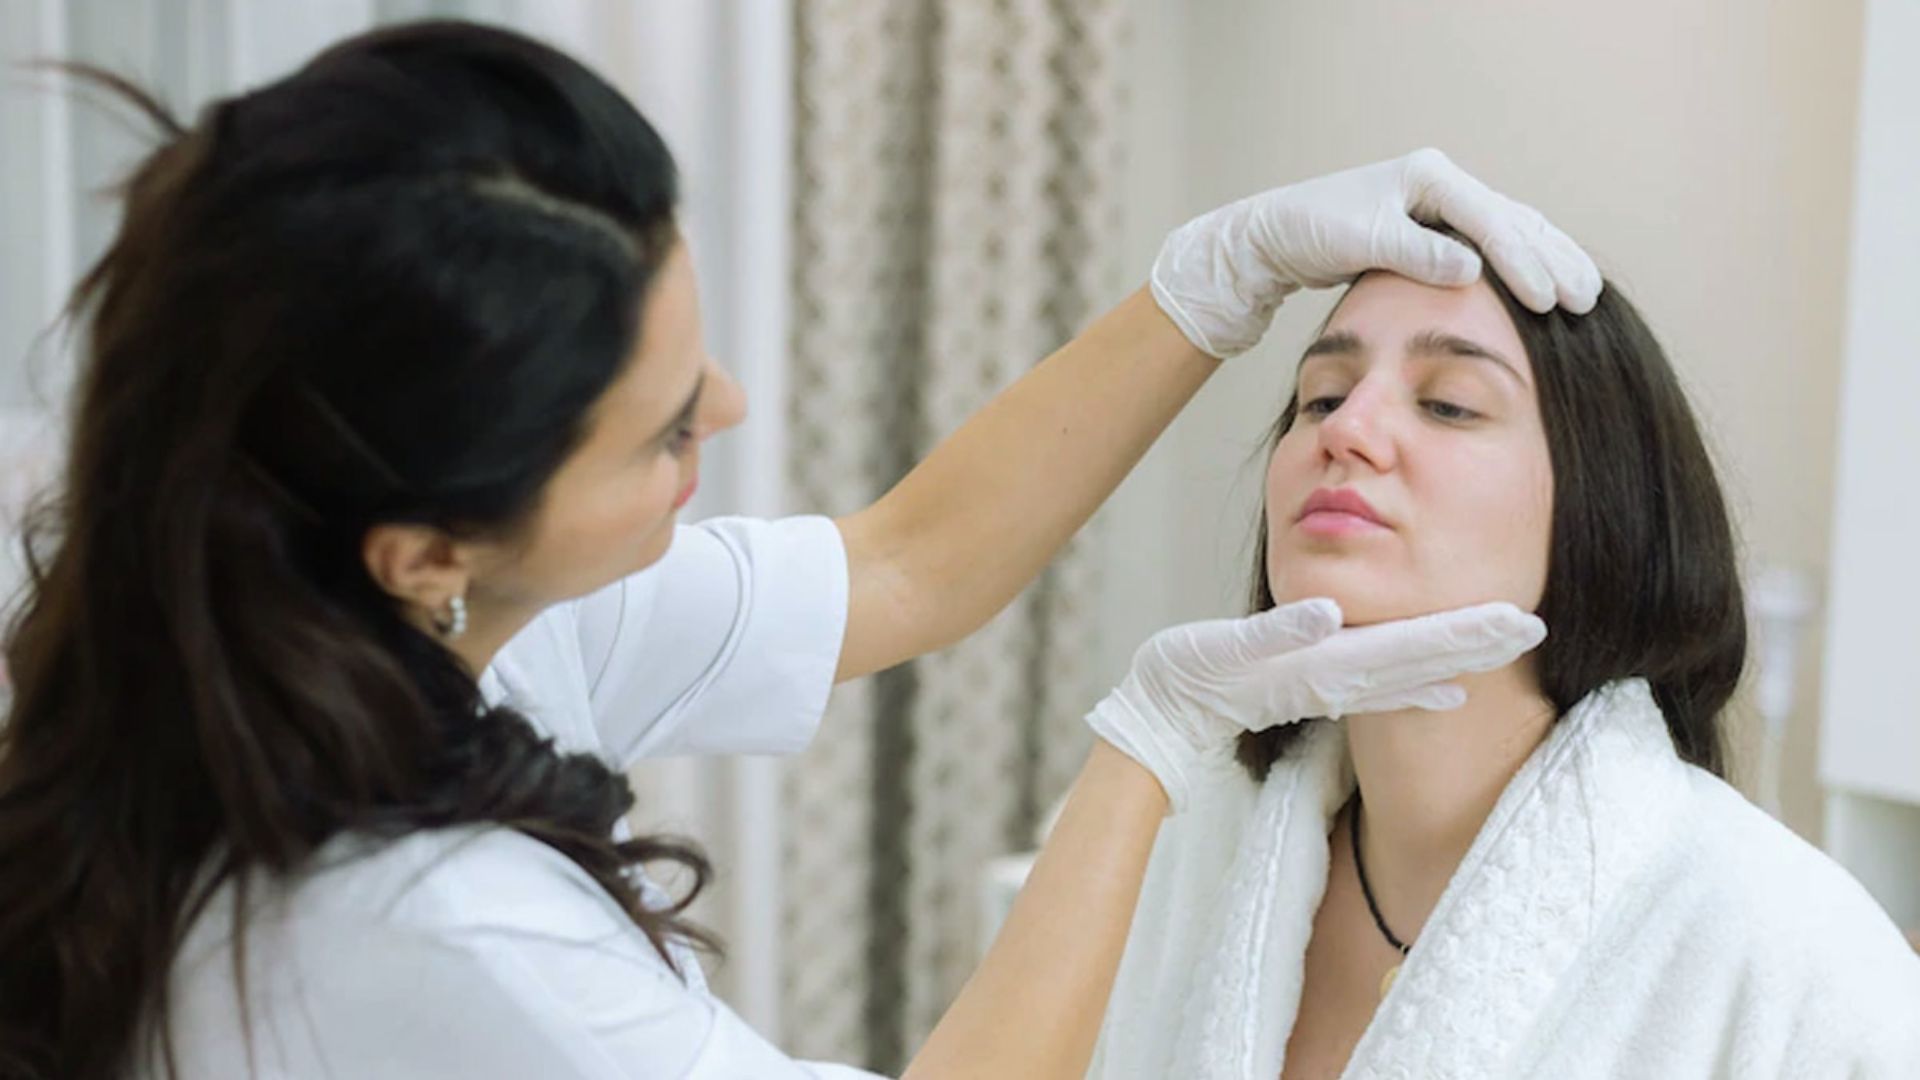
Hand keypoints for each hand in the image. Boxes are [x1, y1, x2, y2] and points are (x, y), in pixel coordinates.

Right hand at [1084, 599, 1547, 811]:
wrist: (1159, 720)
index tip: (1515, 619)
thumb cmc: (1182, 676)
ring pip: (1410, 671)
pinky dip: (1419, 686)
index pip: (1411, 645)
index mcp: (1323, 663)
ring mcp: (1327, 686)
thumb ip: (1276, 632)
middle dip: (1478, 641)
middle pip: (1423, 658)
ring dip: (1459, 658)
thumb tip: (1329, 613)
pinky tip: (1447, 688)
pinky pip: (1382, 688)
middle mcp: (1335, 678)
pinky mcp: (1313, 686)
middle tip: (1536, 624)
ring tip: (1506, 647)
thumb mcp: (1222, 647)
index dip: (1463, 630)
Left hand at [1150, 148, 1601, 357]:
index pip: (1491, 221)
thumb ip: (1416, 253)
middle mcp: (1442, 185)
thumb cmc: (1311, 230)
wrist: (1277, 234)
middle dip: (1552, 259)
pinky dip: (1521, 267)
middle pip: (1515, 220)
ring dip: (1547, 262)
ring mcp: (1442, 205)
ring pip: (1512, 231)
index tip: (1547, 299)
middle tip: (1585, 298)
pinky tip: (1544, 292)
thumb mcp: (1362, 240)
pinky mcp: (1436, 230)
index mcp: (1430, 177)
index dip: (1523, 262)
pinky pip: (1493, 246)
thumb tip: (1472, 267)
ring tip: (1581, 296)